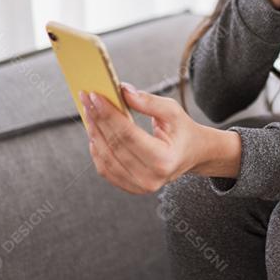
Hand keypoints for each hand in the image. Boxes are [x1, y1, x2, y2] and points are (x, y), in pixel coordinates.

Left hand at [80, 83, 210, 194]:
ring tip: (89, 113)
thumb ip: (148, 102)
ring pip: (105, 158)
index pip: (128, 135)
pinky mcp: (131, 187)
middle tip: (87, 99)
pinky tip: (95, 132)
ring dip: (94, 133)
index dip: (109, 114)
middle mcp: (151, 178)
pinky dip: (97, 150)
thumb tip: (122, 91)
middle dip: (97, 119)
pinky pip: (106, 169)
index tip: (95, 96)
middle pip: (114, 145)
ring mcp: (139, 186)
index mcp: (164, 160)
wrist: (192, 154)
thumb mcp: (173, 111)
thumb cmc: (182, 131)